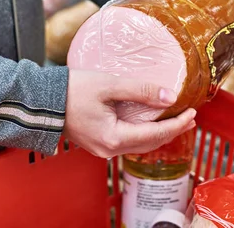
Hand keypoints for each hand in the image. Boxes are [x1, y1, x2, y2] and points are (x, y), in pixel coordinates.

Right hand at [63, 69, 195, 158]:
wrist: (41, 100)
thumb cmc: (72, 90)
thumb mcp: (110, 85)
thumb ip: (141, 90)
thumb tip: (169, 97)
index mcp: (113, 137)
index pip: (155, 134)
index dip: (177, 124)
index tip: (192, 113)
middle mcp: (109, 148)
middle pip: (149, 143)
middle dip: (172, 130)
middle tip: (190, 118)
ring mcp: (102, 147)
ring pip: (139, 143)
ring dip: (158, 132)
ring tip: (175, 120)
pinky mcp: (97, 141)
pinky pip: (127, 140)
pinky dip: (143, 132)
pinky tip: (149, 123)